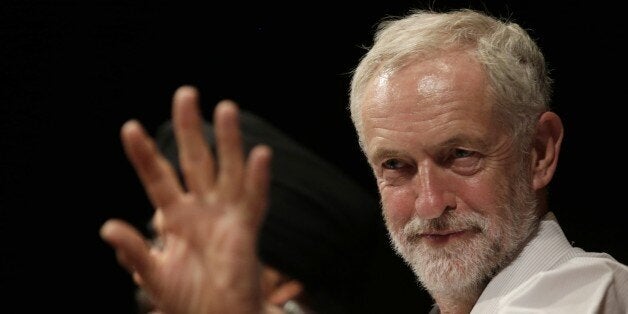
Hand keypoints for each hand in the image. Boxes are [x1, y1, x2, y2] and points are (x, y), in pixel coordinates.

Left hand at [100, 85, 271, 313]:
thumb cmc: (189, 301)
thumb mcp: (154, 275)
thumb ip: (135, 251)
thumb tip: (107, 227)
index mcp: (176, 218)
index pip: (157, 178)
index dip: (144, 154)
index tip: (128, 128)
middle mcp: (202, 209)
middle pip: (195, 160)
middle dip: (189, 129)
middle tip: (185, 94)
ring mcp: (226, 216)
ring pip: (228, 170)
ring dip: (229, 141)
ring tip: (226, 108)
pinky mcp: (247, 230)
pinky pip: (255, 200)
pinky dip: (258, 179)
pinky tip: (260, 155)